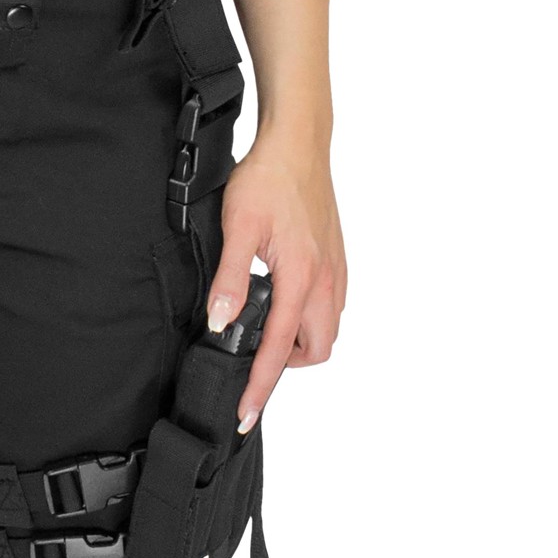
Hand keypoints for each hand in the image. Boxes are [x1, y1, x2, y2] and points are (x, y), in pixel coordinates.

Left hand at [203, 129, 345, 432]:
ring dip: (300, 339)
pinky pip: (332, 305)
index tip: (246, 414)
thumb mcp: (238, 226)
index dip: (261, 386)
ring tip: (266, 323)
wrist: (298, 144)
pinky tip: (284, 296)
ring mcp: (337, 269)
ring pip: (327, 329)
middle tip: (253, 349)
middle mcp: (327, 281)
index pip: (279, 349)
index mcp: (301, 279)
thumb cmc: (268, 179)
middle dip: (286, 364)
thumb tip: (220, 322)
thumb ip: (230, 278)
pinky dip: (311, 316)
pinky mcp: (337, 257)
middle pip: (315, 350)